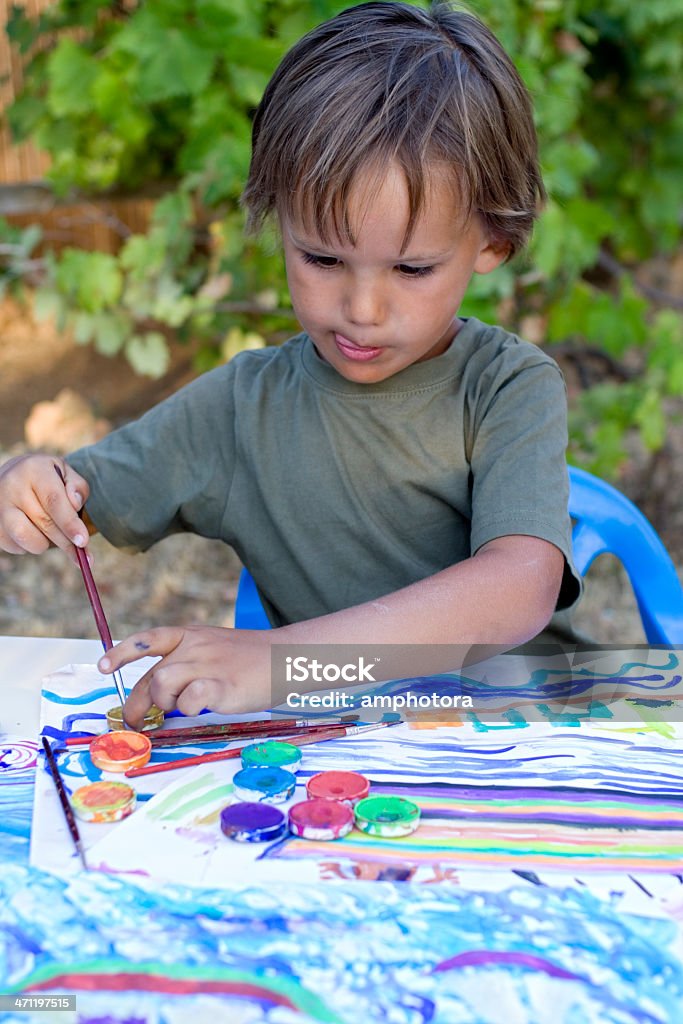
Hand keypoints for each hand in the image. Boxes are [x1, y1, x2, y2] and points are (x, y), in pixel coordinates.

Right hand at [0, 454, 89, 560]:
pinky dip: (29, 546)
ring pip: (26, 537)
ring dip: (45, 543)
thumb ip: (77, 487)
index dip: (69, 523)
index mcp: (33, 469)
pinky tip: (33, 532)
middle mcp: (12, 485)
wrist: (13, 477)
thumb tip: (75, 503)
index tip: (83, 541)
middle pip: (43, 522)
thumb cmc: (46, 478)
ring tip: (50, 533)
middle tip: (82, 554)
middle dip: (66, 541)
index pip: (54, 501)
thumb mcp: (66, 474)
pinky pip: (15, 546)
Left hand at [98, 625, 274, 727]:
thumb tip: (156, 693)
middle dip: (136, 705)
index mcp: (190, 635)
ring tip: (181, 708)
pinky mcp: (222, 686)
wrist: (286, 657)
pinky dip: (188, 709)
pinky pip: (189, 699)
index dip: (121, 653)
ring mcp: (207, 665)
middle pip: (150, 676)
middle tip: (135, 723)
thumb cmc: (248, 659)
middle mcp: (194, 647)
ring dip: (164, 702)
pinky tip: (202, 707)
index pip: (147, 640)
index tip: (102, 667)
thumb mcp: (212, 648)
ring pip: (161, 684)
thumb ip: (185, 663)